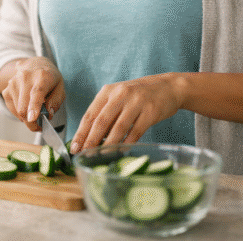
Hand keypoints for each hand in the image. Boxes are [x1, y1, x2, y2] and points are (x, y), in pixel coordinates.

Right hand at [0, 57, 64, 131]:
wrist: (35, 64)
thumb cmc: (50, 78)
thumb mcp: (60, 87)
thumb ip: (56, 101)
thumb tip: (48, 114)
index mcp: (42, 76)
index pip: (37, 92)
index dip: (34, 106)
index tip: (32, 118)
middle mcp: (25, 77)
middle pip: (24, 107)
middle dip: (32, 123)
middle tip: (40, 126)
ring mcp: (13, 83)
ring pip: (18, 111)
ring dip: (27, 117)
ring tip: (35, 110)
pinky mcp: (6, 90)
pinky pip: (12, 110)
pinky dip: (20, 113)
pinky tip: (27, 105)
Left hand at [69, 73, 184, 152]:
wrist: (168, 87)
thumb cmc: (139, 95)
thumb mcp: (118, 97)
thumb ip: (105, 112)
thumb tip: (90, 137)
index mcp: (108, 91)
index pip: (90, 114)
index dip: (81, 132)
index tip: (74, 147)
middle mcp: (120, 94)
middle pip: (101, 121)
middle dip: (90, 140)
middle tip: (83, 154)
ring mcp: (136, 102)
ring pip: (118, 128)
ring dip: (108, 144)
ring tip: (99, 156)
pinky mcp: (151, 112)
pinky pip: (136, 131)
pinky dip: (127, 143)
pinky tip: (121, 152)